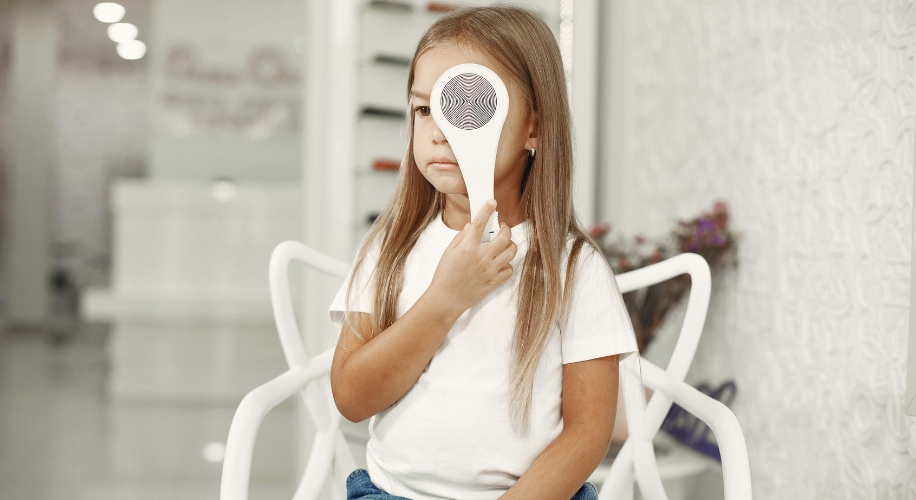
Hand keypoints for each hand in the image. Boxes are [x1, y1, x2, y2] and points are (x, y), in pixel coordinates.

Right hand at [429, 200, 517, 317]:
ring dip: (510, 245)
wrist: (445, 300)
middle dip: (506, 229)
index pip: (480, 223)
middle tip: (503, 228)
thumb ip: (460, 238)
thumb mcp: (448, 253)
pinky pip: (509, 270)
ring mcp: (489, 270)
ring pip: (511, 252)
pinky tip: (501, 262)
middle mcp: (481, 257)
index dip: (487, 210)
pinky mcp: (493, 282)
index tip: (492, 202)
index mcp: (467, 248)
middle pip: (504, 237)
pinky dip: (507, 265)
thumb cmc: (444, 276)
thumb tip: (469, 226)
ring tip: (505, 244)